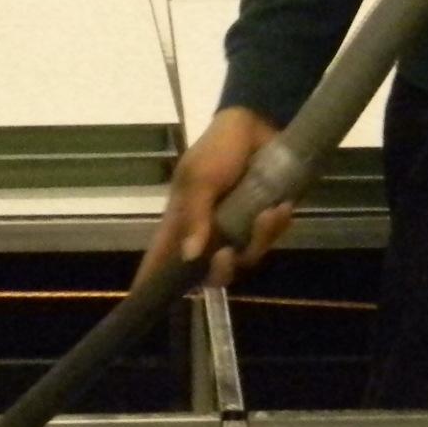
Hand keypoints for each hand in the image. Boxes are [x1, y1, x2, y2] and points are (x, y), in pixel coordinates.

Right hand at [136, 106, 297, 289]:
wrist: (258, 124)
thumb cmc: (218, 148)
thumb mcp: (199, 177)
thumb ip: (195, 216)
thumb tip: (189, 256)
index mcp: (183, 223)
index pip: (162, 259)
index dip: (153, 282)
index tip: (145, 302)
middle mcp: (209, 233)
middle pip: (211, 274)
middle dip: (223, 269)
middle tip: (229, 254)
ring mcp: (238, 229)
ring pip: (246, 258)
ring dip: (260, 239)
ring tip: (270, 212)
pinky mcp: (265, 222)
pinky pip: (270, 240)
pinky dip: (277, 226)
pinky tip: (282, 206)